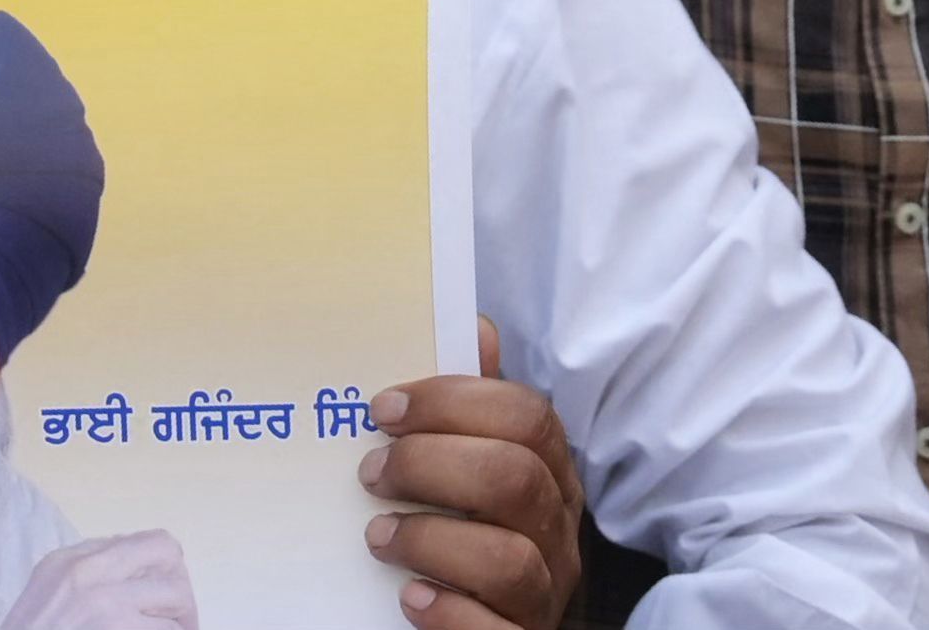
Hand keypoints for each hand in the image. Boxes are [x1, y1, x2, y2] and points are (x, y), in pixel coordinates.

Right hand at [0, 531, 197, 629]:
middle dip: (182, 590)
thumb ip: (88, 575)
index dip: (167, 570)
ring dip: (180, 623)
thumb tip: (142, 572)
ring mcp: (99, 602)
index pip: (147, 542)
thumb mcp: (49, 595)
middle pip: (168, 554)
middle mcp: (84, 571)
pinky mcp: (112, 628)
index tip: (168, 597)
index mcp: (69, 560)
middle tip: (183, 622)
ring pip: (175, 597)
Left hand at [359, 321, 582, 629]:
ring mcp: (545, 592)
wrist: (482, 626)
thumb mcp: (478, 467)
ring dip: (431, 539)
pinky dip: (449, 612)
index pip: (528, 419)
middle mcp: (558, 531)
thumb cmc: (473, 536)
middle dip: (432, 465)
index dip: (455, 404)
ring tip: (378, 536)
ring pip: (509, 558)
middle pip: (516, 480)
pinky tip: (410, 597)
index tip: (384, 408)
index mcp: (551, 474)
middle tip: (371, 471)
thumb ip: (477, 408)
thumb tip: (476, 328)